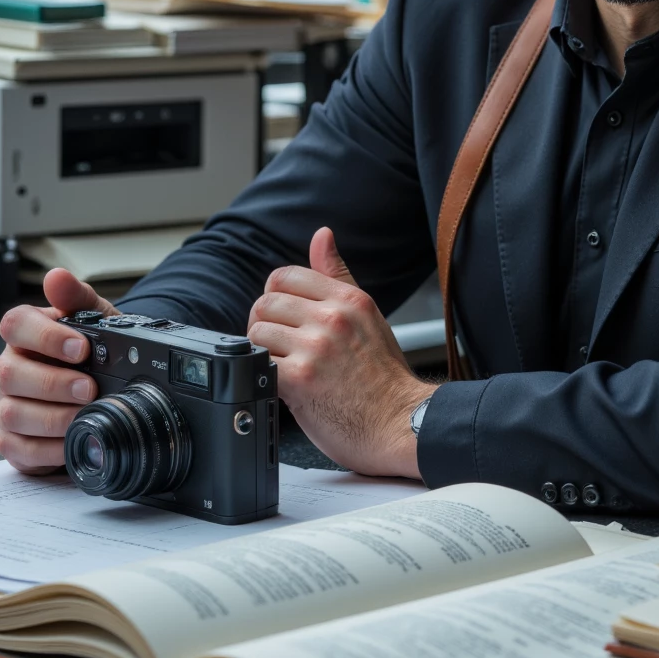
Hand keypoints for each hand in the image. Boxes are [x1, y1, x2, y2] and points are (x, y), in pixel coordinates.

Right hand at [0, 270, 117, 471]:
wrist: (101, 384)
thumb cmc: (92, 349)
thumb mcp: (94, 318)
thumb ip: (77, 297)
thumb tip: (56, 277)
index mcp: (23, 334)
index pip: (16, 325)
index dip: (46, 337)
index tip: (82, 348)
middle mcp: (8, 368)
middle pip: (11, 374)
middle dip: (54, 383)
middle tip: (89, 388)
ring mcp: (6, 404)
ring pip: (12, 413)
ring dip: (53, 417)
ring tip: (85, 415)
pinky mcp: (13, 439)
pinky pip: (19, 449)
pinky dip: (48, 448)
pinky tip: (73, 440)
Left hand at [248, 229, 429, 478]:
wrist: (401, 422)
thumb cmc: (385, 376)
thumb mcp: (367, 314)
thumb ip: (337, 275)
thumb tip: (321, 235)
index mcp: (348, 298)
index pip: (284, 276)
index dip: (276, 296)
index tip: (283, 316)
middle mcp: (332, 317)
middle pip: (265, 302)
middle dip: (265, 324)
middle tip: (280, 345)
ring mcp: (315, 347)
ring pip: (257, 332)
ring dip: (263, 351)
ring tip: (284, 365)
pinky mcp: (299, 379)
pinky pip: (259, 362)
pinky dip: (263, 374)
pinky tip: (284, 384)